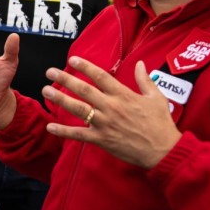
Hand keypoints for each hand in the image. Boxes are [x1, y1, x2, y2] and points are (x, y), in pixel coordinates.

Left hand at [41, 58, 181, 168]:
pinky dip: (63, 132)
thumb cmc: (161, 124)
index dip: (85, 66)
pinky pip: (79, 135)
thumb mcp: (156, 97)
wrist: (163, 150)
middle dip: (65, 79)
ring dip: (60, 99)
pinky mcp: (102, 139)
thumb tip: (140, 63)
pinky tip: (50, 127)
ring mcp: (105, 123)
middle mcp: (111, 107)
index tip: (72, 59)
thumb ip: (145, 80)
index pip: (100, 76)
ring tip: (46, 91)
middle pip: (84, 90)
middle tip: (50, 72)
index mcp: (123, 95)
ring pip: (78, 109)